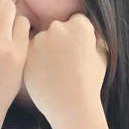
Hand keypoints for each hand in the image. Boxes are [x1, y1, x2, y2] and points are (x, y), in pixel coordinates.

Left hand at [23, 13, 107, 128]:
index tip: (77, 49)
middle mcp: (58, 28)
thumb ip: (97, 38)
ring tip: (53, 70)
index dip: (77, 36)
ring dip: (45, 49)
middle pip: (57, 28)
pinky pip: (29, 50)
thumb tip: (93, 30)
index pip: (76, 21)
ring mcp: (39, 39)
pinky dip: (34, 59)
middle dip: (60, 40)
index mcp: (79, 26)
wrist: (71, 106)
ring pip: (41, 39)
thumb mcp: (103, 57)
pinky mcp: (25, 52)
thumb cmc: (90, 84)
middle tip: (64, 61)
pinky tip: (43, 73)